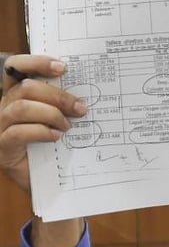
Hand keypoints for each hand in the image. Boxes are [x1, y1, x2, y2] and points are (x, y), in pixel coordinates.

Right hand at [0, 54, 85, 192]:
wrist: (45, 183)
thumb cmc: (52, 149)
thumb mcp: (58, 122)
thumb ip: (61, 106)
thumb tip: (82, 95)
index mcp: (16, 95)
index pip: (16, 68)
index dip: (36, 62)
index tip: (63, 67)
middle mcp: (4, 107)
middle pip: (25, 88)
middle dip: (57, 96)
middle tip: (80, 108)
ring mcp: (0, 126)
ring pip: (21, 108)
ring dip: (50, 114)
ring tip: (67, 126)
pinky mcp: (2, 147)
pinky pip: (18, 133)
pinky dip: (40, 132)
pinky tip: (56, 137)